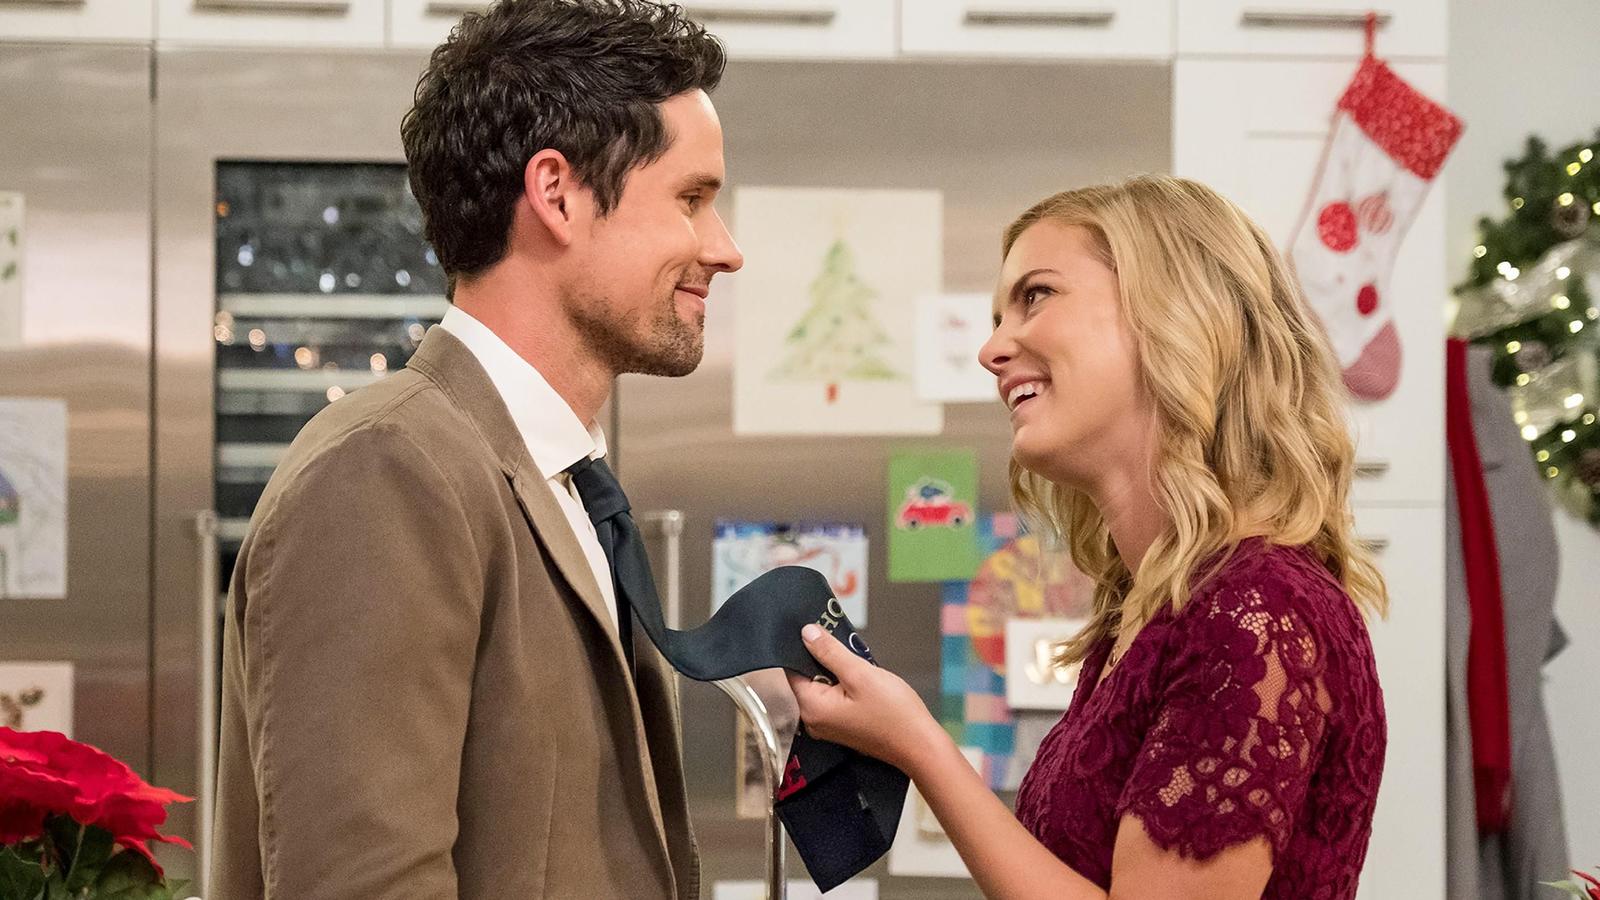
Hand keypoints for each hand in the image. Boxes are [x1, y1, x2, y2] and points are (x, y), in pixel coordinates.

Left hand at [786, 624, 946, 774]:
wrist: (920, 745)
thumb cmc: (894, 713)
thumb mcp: (860, 674)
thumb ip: (830, 652)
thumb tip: (807, 633)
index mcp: (811, 708)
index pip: (793, 669)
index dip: (806, 648)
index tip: (821, 633)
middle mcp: (814, 720)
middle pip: (809, 677)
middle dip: (827, 661)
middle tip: (851, 652)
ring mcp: (828, 726)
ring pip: (825, 686)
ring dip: (840, 673)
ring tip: (863, 669)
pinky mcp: (843, 727)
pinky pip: (836, 698)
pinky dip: (847, 686)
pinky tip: (866, 683)